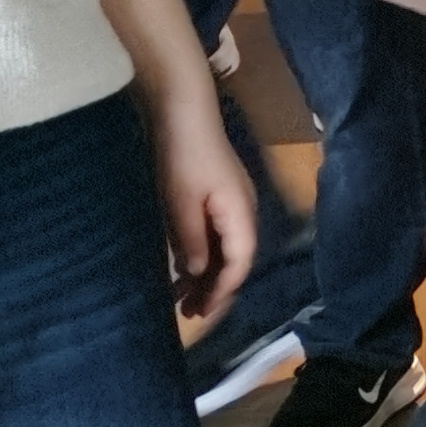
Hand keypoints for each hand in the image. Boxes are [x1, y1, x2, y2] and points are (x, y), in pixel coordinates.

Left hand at [153, 102, 254, 322]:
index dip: (223, 290)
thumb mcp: (181, 203)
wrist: (184, 112)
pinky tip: (183, 265)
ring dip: (206, 273)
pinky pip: (215, 235)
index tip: (202, 313)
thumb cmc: (183, 157)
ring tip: (182, 297)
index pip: (240, 262)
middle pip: (235, 259)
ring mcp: (231, 203)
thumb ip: (192, 240)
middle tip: (190, 314)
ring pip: (224, 248)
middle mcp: (243, 211)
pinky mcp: (218, 196)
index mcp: (240, 213)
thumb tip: (199, 272)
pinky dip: (201, 255)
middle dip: (215, 288)